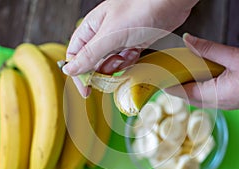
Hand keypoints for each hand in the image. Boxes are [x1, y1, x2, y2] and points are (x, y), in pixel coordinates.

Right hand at [63, 0, 197, 96]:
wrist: (168, 3)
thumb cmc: (140, 10)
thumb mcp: (110, 35)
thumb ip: (89, 54)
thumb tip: (69, 70)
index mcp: (91, 28)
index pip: (75, 55)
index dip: (79, 74)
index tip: (86, 90)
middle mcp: (103, 34)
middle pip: (93, 62)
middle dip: (102, 71)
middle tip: (112, 73)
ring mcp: (119, 39)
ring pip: (111, 63)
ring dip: (118, 66)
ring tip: (126, 56)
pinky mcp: (134, 43)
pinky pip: (126, 60)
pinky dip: (130, 61)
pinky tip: (135, 52)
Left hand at [166, 33, 238, 108]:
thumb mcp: (235, 57)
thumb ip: (208, 49)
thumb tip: (188, 40)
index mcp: (216, 95)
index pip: (183, 92)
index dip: (168, 86)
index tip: (157, 79)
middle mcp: (219, 103)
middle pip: (189, 96)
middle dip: (177, 86)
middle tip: (168, 72)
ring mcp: (226, 104)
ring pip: (199, 97)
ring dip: (189, 86)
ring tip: (182, 72)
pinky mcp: (232, 100)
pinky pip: (210, 95)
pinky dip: (201, 86)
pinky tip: (202, 75)